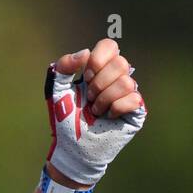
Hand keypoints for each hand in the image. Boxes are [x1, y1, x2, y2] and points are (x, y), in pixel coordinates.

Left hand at [44, 39, 146, 185]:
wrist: (71, 147)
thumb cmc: (64, 119)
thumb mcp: (56, 91)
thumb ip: (63, 68)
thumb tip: (84, 53)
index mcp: (100, 69)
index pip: (109, 46)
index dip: (98, 60)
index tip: (86, 77)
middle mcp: (117, 78)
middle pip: (120, 63)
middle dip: (98, 84)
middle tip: (88, 98)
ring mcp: (129, 94)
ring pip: (126, 82)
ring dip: (104, 99)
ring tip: (95, 111)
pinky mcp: (136, 111)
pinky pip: (133, 99)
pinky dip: (115, 109)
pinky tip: (108, 117)